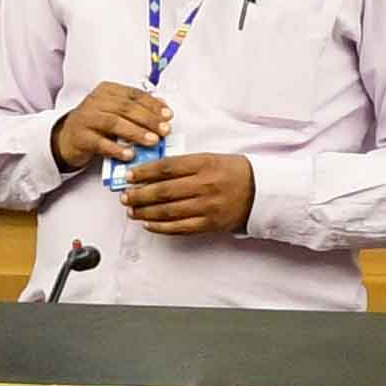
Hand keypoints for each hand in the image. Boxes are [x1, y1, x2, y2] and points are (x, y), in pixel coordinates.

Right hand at [52, 81, 176, 169]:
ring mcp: (86, 118)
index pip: (134, 94)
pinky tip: (130, 155)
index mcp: (107, 91)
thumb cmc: (96, 124)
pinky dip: (117, 149)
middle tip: (164, 130)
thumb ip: (137, 108)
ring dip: (136, 132)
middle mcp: (96, 101)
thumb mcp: (116, 111)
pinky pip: (100, 143)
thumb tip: (163, 107)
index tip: (168, 115)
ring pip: (114, 123)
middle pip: (126, 108)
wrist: (67, 138)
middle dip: (148, 119)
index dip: (152, 104)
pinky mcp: (81, 137)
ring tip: (152, 141)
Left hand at [119, 153, 257, 237]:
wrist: (261, 191)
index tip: (130, 175)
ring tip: (132, 211)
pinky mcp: (209, 223)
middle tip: (125, 196)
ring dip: (146, 212)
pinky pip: (180, 227)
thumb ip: (184, 163)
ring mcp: (206, 206)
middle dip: (139, 194)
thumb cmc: (234, 171)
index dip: (144, 172)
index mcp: (203, 164)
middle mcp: (204, 185)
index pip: (166, 168)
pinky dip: (161, 227)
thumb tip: (153, 171)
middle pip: (163, 191)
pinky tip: (149, 224)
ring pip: (168, 211)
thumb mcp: (210, 158)